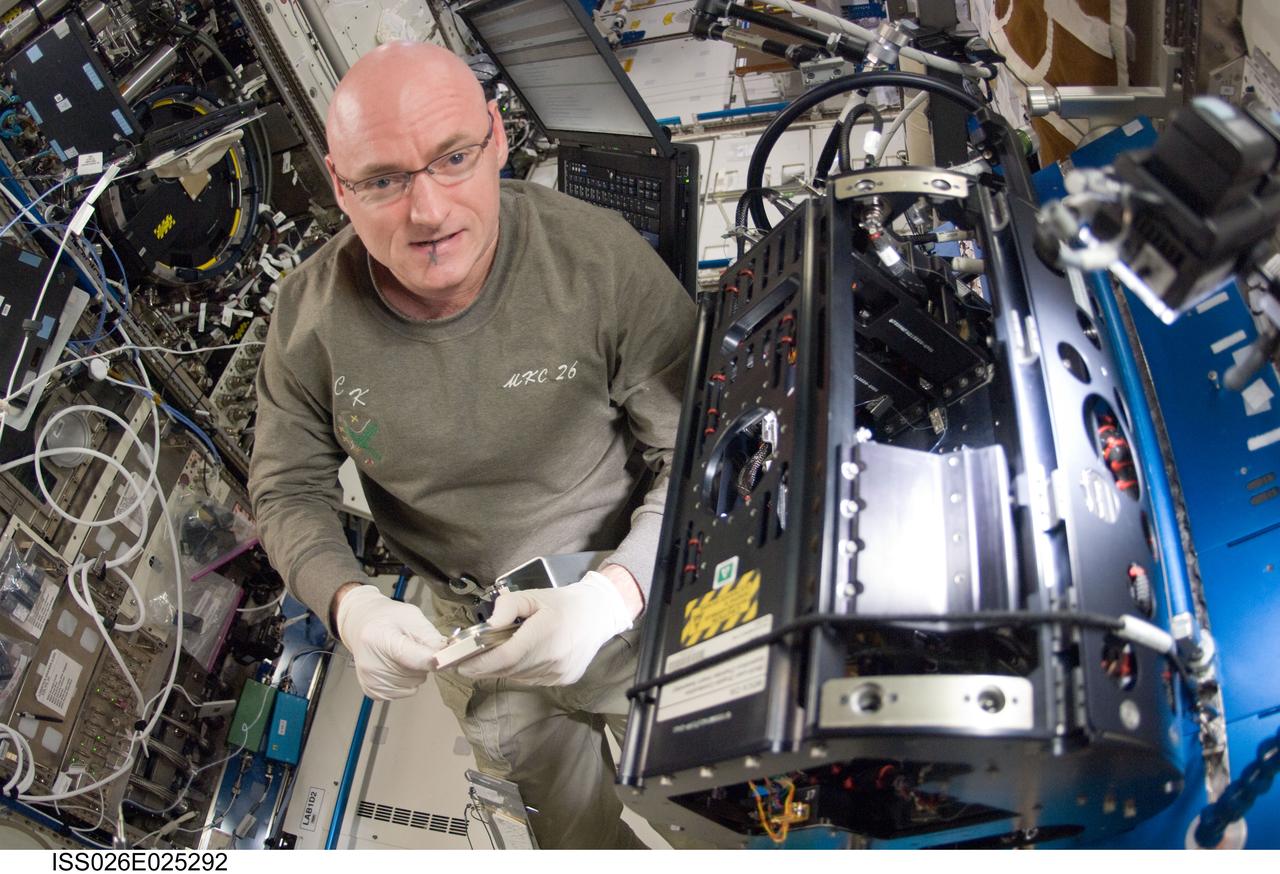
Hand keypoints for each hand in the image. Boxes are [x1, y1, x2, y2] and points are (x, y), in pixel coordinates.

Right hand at [335, 584, 445, 699]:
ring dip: (414, 672)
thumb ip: (430, 637)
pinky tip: (396, 666)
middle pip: (416, 674)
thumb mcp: (412, 617)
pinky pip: (404, 692)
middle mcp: (372, 663)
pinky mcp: (372, 690)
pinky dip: (405, 681)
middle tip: (410, 647)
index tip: (442, 659)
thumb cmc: (387, 618)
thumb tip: (449, 655)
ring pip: (413, 685)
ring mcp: (371, 679)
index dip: (432, 660)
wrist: (361, 624)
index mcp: (382, 639)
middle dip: (421, 662)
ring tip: (401, 655)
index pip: (414, 658)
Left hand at [455, 569, 635, 685]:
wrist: (598, 615)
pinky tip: (521, 658)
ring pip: (519, 677)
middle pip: (508, 670)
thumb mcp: (532, 596)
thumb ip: (507, 608)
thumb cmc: (562, 603)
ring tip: (493, 657)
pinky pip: (532, 679)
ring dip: (502, 670)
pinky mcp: (563, 680)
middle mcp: (552, 658)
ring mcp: (559, 673)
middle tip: (467, 662)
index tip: (460, 665)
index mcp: (544, 633)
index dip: (480, 664)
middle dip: (485, 668)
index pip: (505, 657)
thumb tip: (487, 627)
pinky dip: (520, 671)